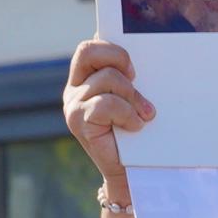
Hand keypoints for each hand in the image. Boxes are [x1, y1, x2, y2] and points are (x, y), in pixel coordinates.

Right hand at [62, 39, 151, 185]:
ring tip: (145, 114)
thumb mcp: (132, 96)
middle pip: (88, 51)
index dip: (112, 49)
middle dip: (119, 59)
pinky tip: (136, 126)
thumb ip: (128, 76)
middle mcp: (74, 88)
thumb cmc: (136, 130)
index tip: (134, 68)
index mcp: (85, 77)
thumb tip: (141, 50)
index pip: (89, 47)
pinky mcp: (78, 121)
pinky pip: (106, 104)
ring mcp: (73, 104)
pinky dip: (127, 113)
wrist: (131, 170)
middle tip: (136, 79)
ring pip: (106, 78)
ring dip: (132, 95)